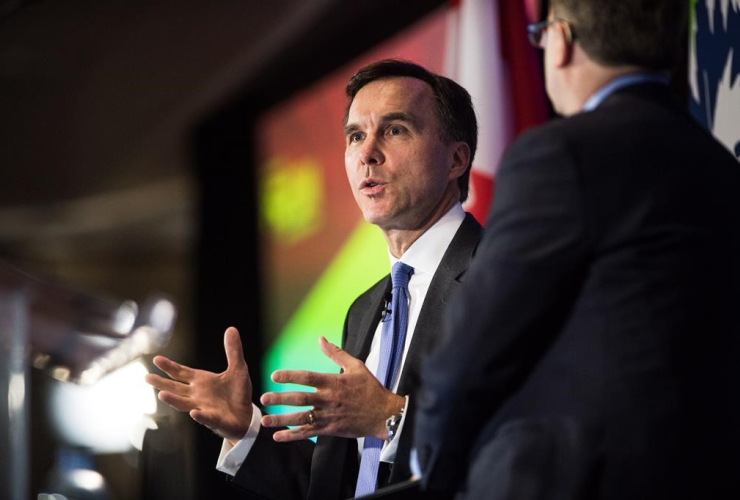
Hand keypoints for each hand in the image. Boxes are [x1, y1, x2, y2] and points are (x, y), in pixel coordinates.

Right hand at [145, 326, 252, 444]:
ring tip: (161, 394)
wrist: (246, 415)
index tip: (156, 359)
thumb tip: (231, 328)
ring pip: (185, 404)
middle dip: (162, 383)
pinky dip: (200, 416)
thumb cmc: (237, 393)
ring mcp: (204, 408)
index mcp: (201, 381)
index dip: (169, 366)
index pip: (181, 372)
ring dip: (174, 400)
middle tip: (147, 377)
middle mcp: (198, 395)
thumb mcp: (238, 368)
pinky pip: (207, 418)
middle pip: (176, 388)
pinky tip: (194, 412)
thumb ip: (233, 351)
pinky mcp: (215, 420)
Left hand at [260, 336, 404, 441]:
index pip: (308, 377)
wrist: (384, 414)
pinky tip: (278, 436)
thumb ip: (336, 353)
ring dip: (281, 419)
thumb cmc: (370, 388)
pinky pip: (309, 433)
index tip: (275, 375)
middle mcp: (328, 399)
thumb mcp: (356, 366)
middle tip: (264, 398)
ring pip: (301, 418)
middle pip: (300, 399)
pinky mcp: (330, 429)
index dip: (290, 376)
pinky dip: (293, 435)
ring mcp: (328, 416)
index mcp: (334, 382)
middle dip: (280, 398)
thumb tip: (321, 339)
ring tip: (264, 420)